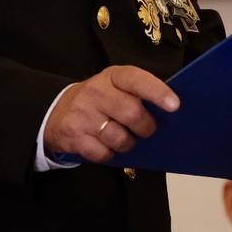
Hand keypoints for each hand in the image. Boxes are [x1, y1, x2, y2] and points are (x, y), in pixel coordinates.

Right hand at [43, 65, 179, 163]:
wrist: (57, 113)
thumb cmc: (99, 100)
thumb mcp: (116, 86)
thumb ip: (138, 93)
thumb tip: (170, 111)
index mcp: (112, 76)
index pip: (136, 80)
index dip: (157, 92)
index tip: (174, 105)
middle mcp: (95, 92)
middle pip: (131, 113)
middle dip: (146, 127)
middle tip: (147, 129)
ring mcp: (82, 114)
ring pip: (119, 138)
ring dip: (128, 144)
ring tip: (124, 137)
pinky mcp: (73, 137)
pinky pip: (103, 154)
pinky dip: (110, 154)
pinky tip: (105, 144)